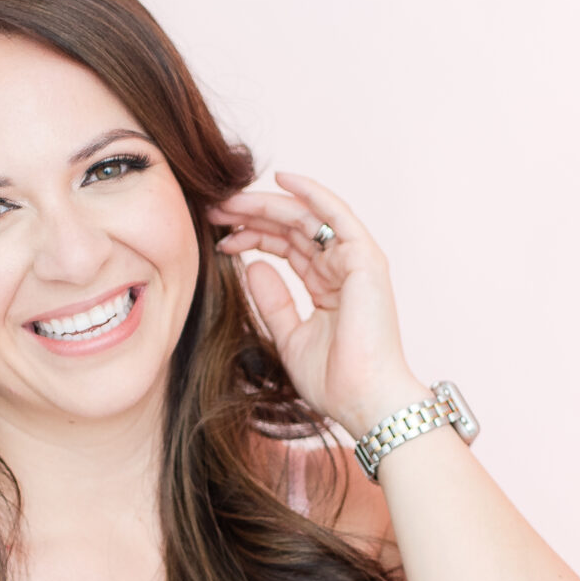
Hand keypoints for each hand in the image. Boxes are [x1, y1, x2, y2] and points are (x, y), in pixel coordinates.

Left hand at [207, 172, 426, 440]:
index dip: (252, 237)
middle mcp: (344, 268)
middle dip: (252, 217)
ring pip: (306, 218)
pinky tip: (281, 179)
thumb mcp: (289, 337)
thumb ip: (273, 301)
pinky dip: (311, 193)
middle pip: (292, 228)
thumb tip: (252, 265)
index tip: (219, 238)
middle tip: (215, 211)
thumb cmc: (336, 381)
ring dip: (267, 205)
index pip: (287, 248)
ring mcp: (356, 261)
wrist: (364, 401)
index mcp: (329, 286)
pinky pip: (335, 215)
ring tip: (231, 201)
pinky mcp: (364, 259)